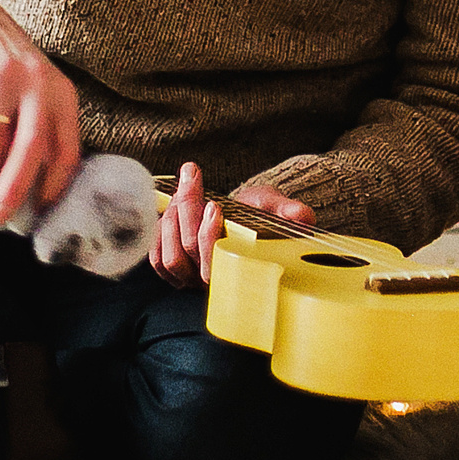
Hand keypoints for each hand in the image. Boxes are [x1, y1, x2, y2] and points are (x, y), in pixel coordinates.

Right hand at [0, 0, 80, 228]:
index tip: (41, 210)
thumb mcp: (36, 89)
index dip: (55, 183)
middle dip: (15, 188)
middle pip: (32, 148)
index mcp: (60, 95)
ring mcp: (4, 78)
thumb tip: (39, 186)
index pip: (67, 149)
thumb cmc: (1, 67)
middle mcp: (38, 86)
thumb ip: (41, 126)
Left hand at [151, 161, 315, 287]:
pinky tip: (168, 209)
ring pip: (170, 258)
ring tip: (181, 192)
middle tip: (192, 179)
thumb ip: (289, 211)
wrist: (246, 218)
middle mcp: (214, 281)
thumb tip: (302, 216)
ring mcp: (193, 280)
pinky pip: (156, 261)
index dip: (209, 234)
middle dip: (187, 210)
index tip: (215, 203)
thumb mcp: (276, 206)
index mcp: (240, 267)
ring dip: (171, 219)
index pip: (216, 262)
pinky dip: (157, 233)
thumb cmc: (260, 213)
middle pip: (189, 252)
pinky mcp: (175, 274)